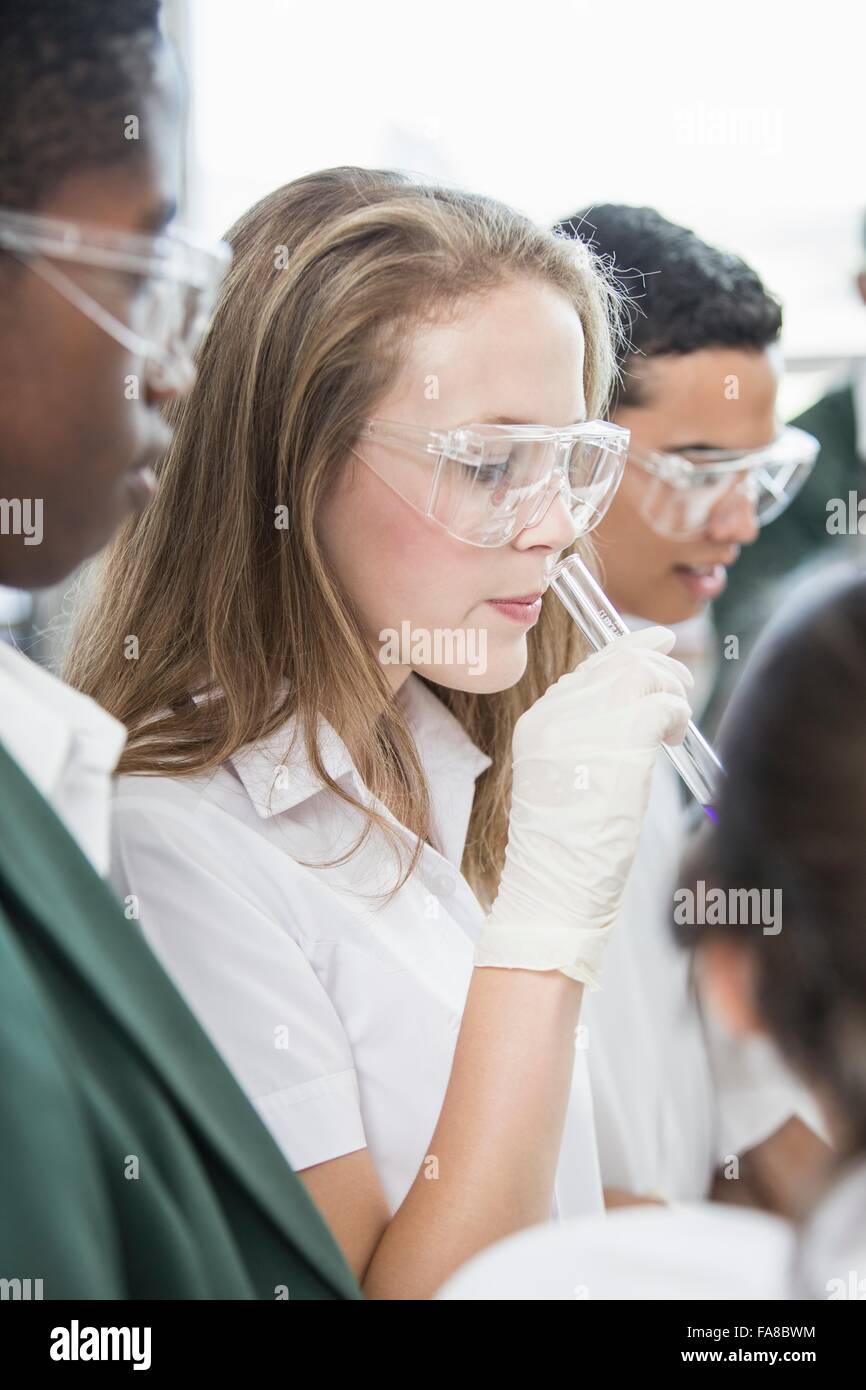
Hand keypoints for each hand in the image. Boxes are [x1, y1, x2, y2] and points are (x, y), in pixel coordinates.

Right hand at [474, 627, 693, 986]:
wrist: (556, 890)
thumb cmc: (567, 851)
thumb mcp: (562, 781)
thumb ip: (583, 738)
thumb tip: (627, 706)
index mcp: (536, 724)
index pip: (587, 669)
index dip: (625, 655)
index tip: (655, 653)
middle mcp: (554, 717)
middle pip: (615, 661)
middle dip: (656, 664)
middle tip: (679, 686)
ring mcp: (584, 728)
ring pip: (641, 674)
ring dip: (672, 688)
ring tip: (677, 719)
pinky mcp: (619, 746)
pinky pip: (661, 705)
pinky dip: (677, 715)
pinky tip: (675, 739)